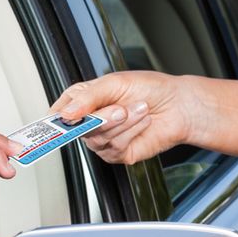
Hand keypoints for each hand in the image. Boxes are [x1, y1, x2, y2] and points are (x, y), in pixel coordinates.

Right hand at [56, 71, 200, 164]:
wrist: (178, 105)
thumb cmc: (149, 89)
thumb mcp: (114, 83)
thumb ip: (87, 98)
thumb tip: (65, 114)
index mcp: (84, 101)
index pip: (59, 113)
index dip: (58, 119)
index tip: (65, 118)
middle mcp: (91, 122)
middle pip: (78, 129)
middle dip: (103, 118)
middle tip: (120, 108)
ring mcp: (104, 140)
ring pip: (98, 139)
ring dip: (123, 123)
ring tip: (139, 109)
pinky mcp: (118, 153)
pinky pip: (115, 148)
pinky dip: (132, 132)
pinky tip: (142, 122)